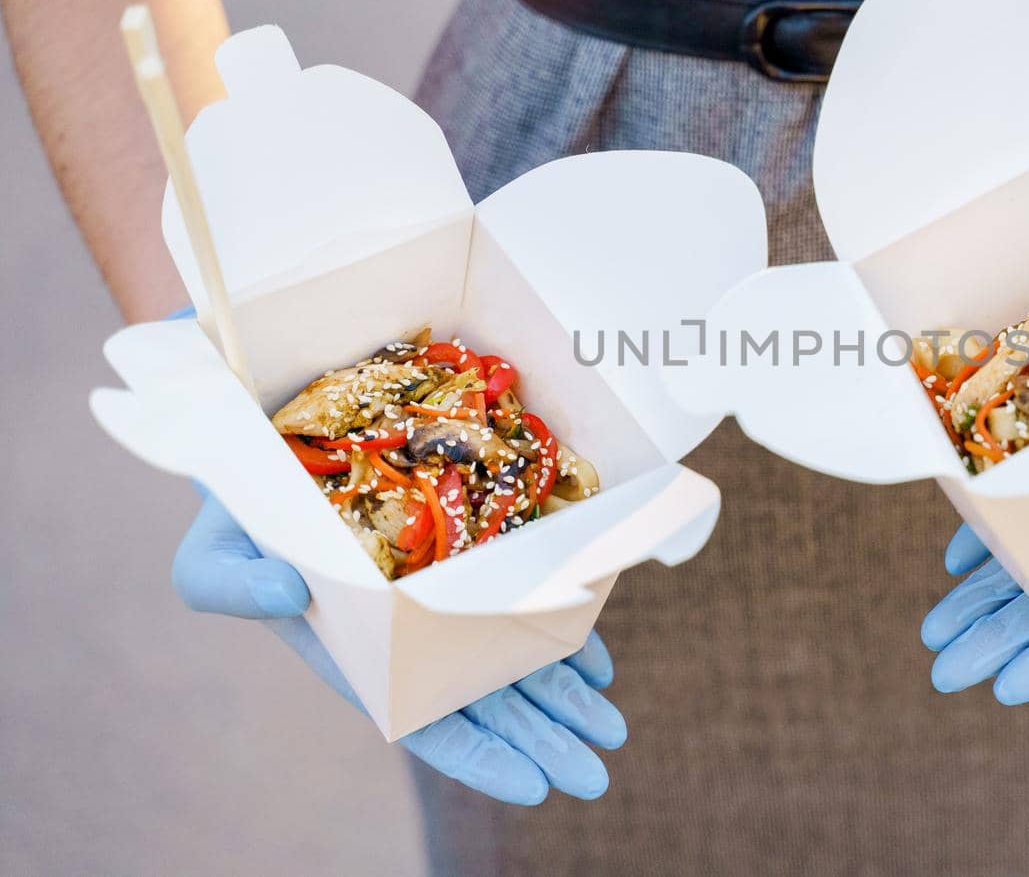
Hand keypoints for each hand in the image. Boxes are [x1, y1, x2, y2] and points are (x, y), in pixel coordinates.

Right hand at [173, 494, 625, 803]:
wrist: (277, 450)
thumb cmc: (239, 513)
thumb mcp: (210, 552)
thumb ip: (230, 584)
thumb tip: (282, 595)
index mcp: (364, 658)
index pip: (426, 724)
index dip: (478, 758)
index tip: (534, 786)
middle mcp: (415, 639)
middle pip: (488, 701)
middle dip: (543, 738)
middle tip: (596, 773)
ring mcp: (452, 598)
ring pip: (516, 659)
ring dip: (566, 698)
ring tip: (611, 731)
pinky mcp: (479, 552)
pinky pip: (530, 602)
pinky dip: (564, 634)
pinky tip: (597, 664)